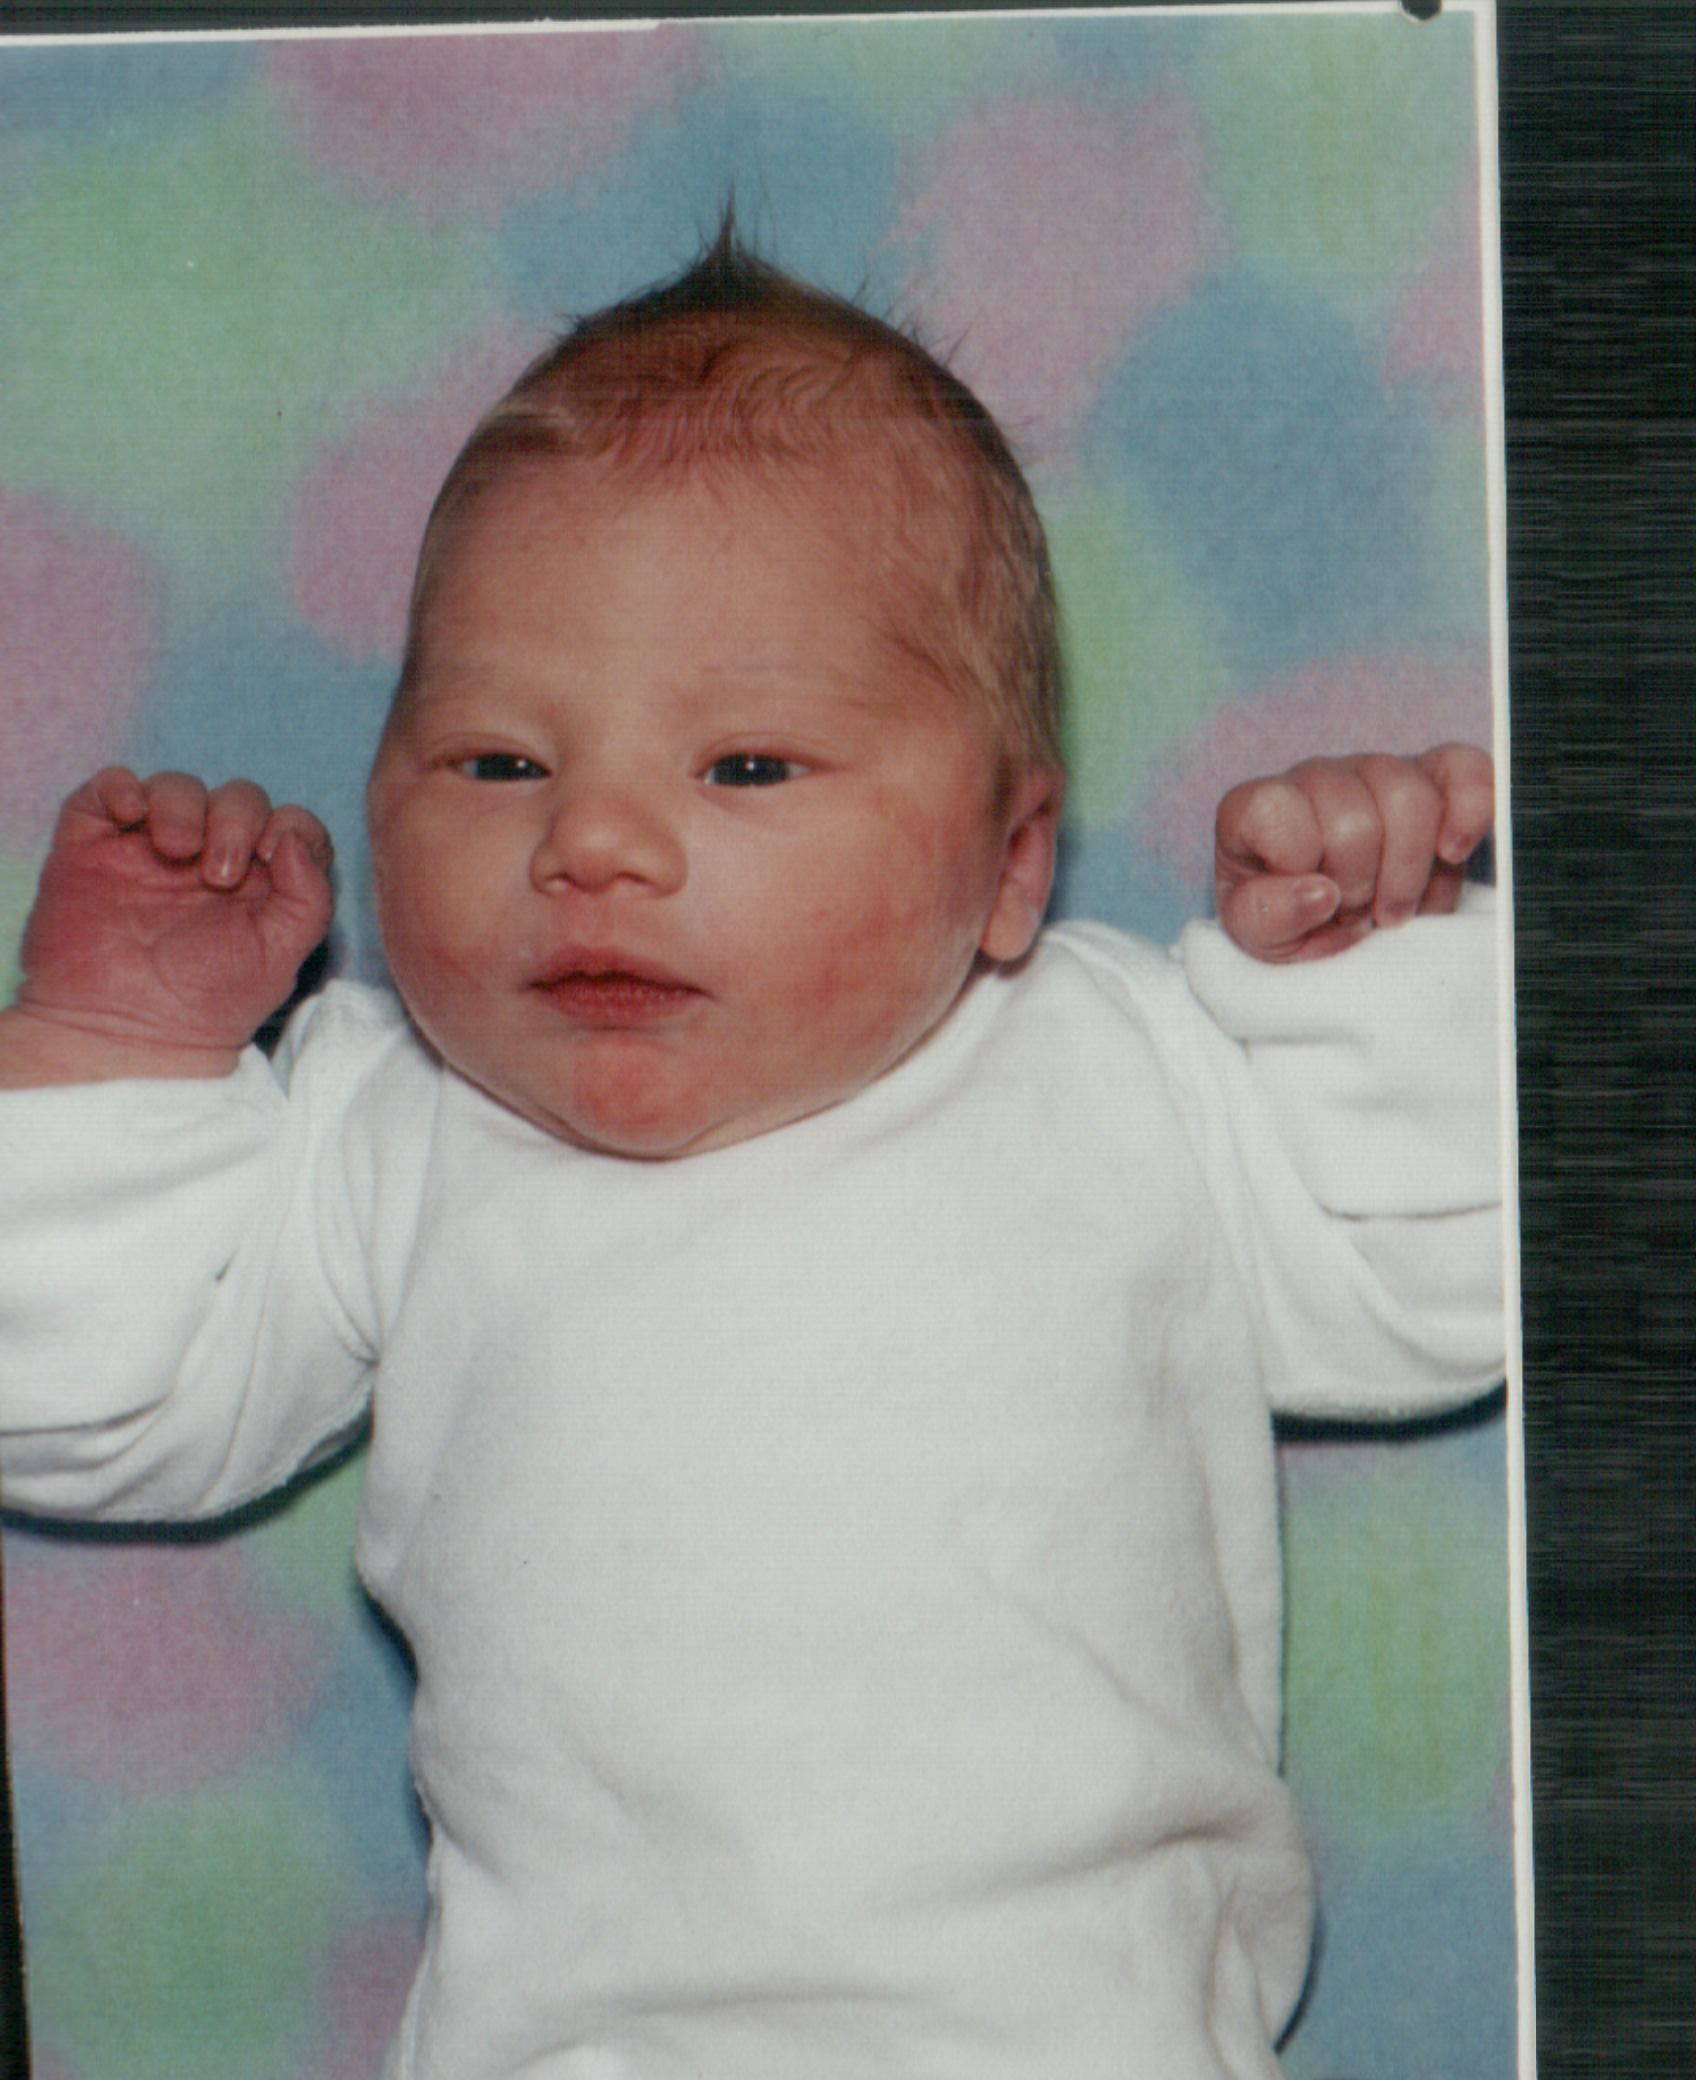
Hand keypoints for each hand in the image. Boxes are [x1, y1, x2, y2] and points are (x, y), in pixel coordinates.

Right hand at [7, 767, 333, 1075]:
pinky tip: (131, 816)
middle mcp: (209, 860)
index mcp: (261, 884)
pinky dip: (122, 787)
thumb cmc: (208, 1002)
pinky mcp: (95, 846)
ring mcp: (150, 850)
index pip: (289, 824)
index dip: (289, 825)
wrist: (125, 1029)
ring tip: (174, 851)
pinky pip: (110, 787)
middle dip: (236, 820)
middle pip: (239, 798)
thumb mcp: (281, 955)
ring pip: (177, 787)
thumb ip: (309, 897)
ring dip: (182, 805)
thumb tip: (293, 839)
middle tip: (218, 875)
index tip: (272, 857)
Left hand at [1214, 743, 1493, 962]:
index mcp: (1256, 807)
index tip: (1311, 903)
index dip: (1302, 869)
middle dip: (1360, 885)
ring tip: (1393, 908)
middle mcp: (1314, 778)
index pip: (1278, 814)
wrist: (1337, 923)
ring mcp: (1373, 770)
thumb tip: (1320, 894)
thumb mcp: (1257, 935)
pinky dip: (1468, 812)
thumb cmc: (1289, 922)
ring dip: (1409, 871)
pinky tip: (1451, 854)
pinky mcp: (1431, 776)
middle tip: (1355, 913)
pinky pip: (1462, 770)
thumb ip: (1267, 916)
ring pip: (1409, 796)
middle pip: (1353, 819)